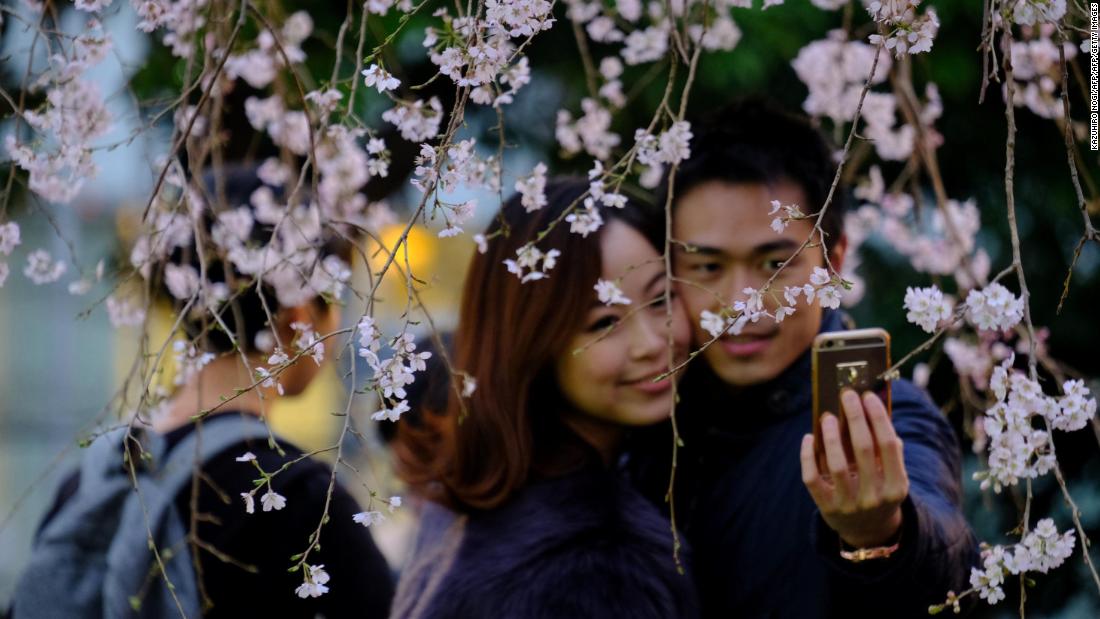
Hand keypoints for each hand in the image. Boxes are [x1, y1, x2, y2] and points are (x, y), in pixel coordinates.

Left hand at [800, 389, 908, 548]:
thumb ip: (887, 449)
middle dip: (855, 417)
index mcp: (897, 486)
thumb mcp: (892, 476)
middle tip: (847, 395)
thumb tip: (871, 410)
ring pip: (837, 464)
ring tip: (828, 415)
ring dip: (831, 436)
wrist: (868, 531)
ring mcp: (849, 504)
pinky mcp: (826, 508)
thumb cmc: (879, 489)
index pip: (888, 444)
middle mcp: (875, 497)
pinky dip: (807, 456)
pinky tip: (809, 438)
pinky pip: (812, 478)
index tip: (867, 395)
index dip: (877, 417)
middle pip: (863, 449)